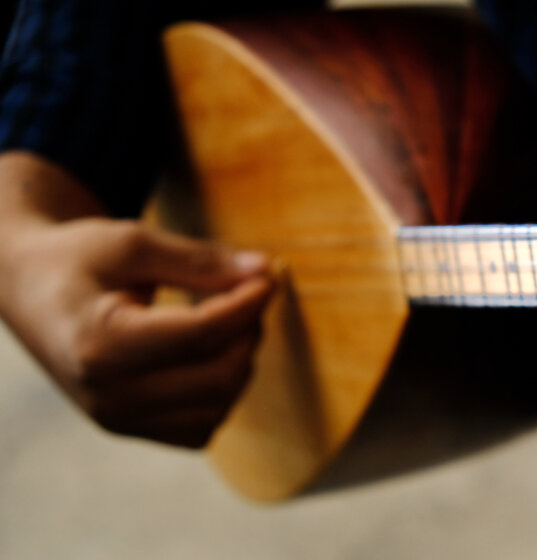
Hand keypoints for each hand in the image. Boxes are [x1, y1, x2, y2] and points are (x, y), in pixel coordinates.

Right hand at [0, 152, 272, 447]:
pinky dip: (220, 393)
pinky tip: (209, 353)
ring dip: (240, 363)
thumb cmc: (78, 258)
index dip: (248, 305)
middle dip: (248, 334)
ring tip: (227, 319)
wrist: (28, 290)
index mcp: (99, 344)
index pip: (202, 335)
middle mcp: (106, 394)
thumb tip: (266, 271)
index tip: (268, 276)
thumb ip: (200, 260)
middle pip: (218, 378)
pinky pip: (201, 428)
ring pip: (217, 408)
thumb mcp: (132, 242)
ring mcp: (116, 419)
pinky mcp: (128, 428)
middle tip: (248, 295)